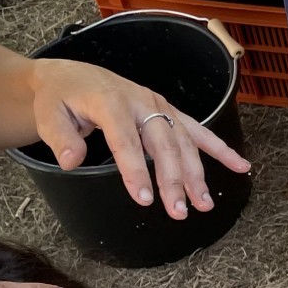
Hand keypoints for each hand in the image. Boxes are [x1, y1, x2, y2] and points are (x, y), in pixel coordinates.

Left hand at [29, 59, 250, 218]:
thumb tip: (72, 161)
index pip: (126, 139)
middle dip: (174, 180)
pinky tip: (240, 165)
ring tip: (204, 204)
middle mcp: (141, 102)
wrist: (71, 77)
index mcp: (110, 102)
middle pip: (163, 144)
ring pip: (183, 142)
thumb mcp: (48, 114)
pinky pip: (198, 131)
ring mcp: (159, 106)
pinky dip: (220, 148)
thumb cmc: (60, 98)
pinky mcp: (169, 112)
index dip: (136, 170)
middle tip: (178, 211)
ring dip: (196, 173)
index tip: (144, 198)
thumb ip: (60, 138)